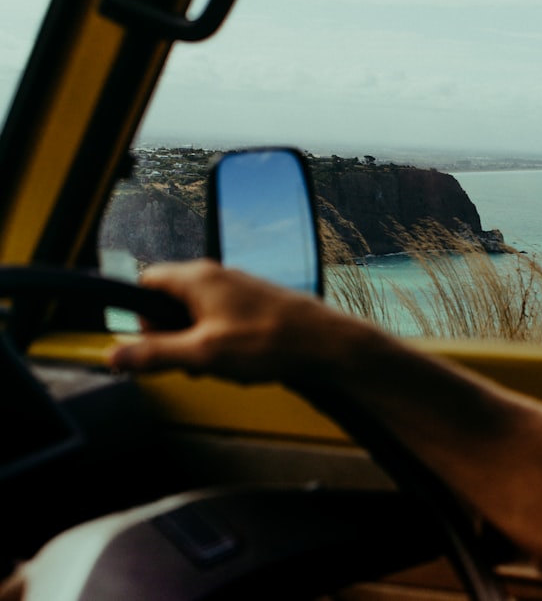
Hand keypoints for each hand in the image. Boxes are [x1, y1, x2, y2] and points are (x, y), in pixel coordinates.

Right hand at [109, 259, 383, 383]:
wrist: (327, 345)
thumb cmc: (270, 342)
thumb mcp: (202, 355)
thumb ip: (154, 354)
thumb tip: (115, 355)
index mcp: (197, 278)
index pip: (145, 282)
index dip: (140, 317)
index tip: (153, 343)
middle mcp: (217, 275)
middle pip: (170, 303)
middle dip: (174, 337)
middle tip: (192, 362)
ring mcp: (239, 289)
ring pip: (198, 318)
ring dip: (201, 346)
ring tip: (224, 365)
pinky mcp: (256, 305)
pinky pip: (224, 324)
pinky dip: (225, 346)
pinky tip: (245, 364)